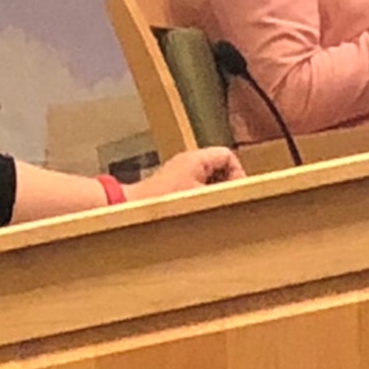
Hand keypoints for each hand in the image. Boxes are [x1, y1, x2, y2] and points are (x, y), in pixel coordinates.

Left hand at [125, 147, 245, 200]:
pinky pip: (195, 188)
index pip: (228, 156)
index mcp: (196, 158)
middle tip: (228, 202)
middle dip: (226, 185)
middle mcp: (187, 162)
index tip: (238, 191)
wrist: (130, 208)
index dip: (238, 173)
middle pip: (219, 167)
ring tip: (212, 208)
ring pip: (208, 179)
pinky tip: (197, 212)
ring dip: (212, 193)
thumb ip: (222, 194)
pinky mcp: (170, 186)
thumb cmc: (162, 201)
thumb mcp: (201, 197)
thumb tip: (238, 197)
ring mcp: (178, 173)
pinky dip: (200, 197)